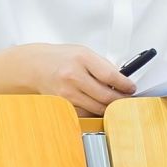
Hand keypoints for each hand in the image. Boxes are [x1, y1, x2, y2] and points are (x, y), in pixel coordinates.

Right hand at [16, 44, 134, 116]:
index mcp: (82, 58)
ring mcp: (66, 92)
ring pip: (97, 108)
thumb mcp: (84, 52)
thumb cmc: (61, 58)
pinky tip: (96, 105)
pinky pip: (85, 113)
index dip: (125, 85)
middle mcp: (73, 76)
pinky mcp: (63, 105)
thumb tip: (122, 80)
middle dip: (120, 99)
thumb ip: (103, 66)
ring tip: (112, 101)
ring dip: (108, 107)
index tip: (131, 88)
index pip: (110, 76)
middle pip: (106, 96)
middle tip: (125, 98)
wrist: (36, 66)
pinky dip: (93, 111)